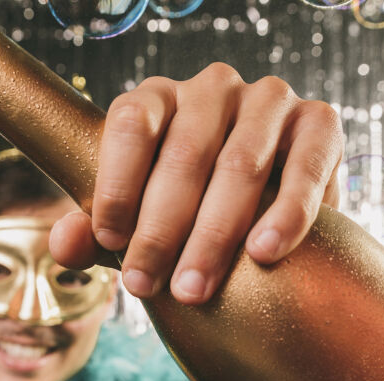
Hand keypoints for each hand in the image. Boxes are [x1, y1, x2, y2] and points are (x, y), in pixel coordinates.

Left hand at [49, 63, 343, 304]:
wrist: (261, 210)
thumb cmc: (181, 212)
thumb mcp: (134, 220)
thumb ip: (96, 231)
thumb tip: (64, 245)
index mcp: (157, 99)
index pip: (131, 125)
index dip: (116, 183)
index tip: (109, 241)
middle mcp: (211, 88)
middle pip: (183, 154)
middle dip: (161, 229)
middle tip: (146, 287)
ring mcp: (268, 99)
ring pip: (240, 164)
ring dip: (215, 233)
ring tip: (194, 288)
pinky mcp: (320, 123)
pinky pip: (306, 165)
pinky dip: (287, 212)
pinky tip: (263, 254)